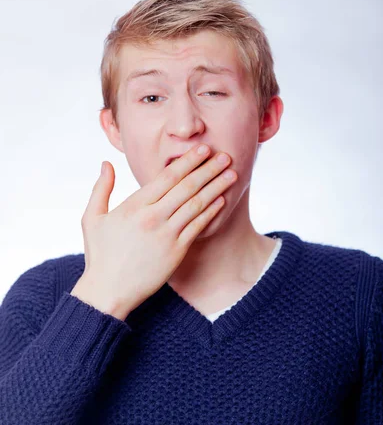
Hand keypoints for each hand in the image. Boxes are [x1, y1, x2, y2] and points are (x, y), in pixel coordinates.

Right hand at [70, 145, 236, 319]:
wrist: (108, 292)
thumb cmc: (100, 255)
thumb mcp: (92, 218)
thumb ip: (101, 188)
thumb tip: (106, 163)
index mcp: (135, 205)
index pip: (168, 176)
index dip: (188, 161)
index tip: (203, 149)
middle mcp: (153, 217)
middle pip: (187, 186)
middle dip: (209, 169)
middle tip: (226, 156)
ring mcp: (167, 235)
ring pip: (197, 204)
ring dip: (216, 187)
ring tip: (231, 174)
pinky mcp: (177, 252)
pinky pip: (198, 226)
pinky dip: (211, 211)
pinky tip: (222, 200)